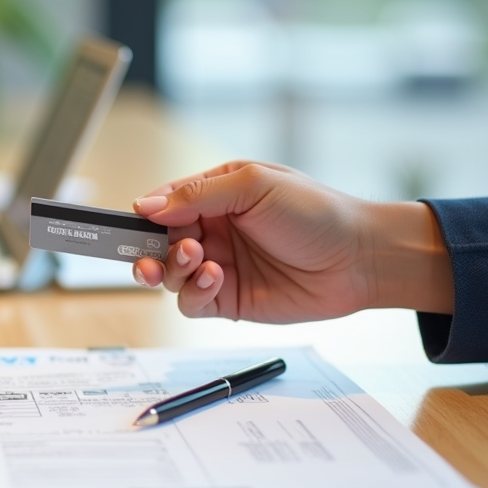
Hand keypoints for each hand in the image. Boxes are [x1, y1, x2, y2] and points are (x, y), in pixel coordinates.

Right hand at [130, 161, 453, 321]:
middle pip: (156, 243)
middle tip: (150, 255)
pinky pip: (190, 301)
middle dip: (147, 249)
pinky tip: (216, 277)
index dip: (142, 216)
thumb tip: (146, 205)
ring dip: (172, 268)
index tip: (128, 224)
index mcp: (214, 196)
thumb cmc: (317, 212)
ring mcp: (218, 266)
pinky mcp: (227, 300)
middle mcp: (212, 231)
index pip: (162, 204)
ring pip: (167, 274)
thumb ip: (197, 194)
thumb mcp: (254, 186)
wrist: (360, 259)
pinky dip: (194, 291)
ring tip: (197, 258)